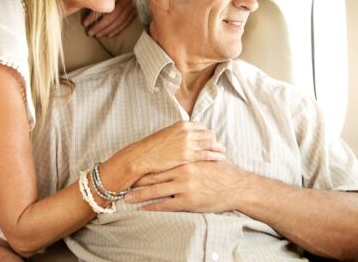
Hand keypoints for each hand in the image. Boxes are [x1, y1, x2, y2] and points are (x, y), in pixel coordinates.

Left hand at [83, 0, 136, 37]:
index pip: (104, 7)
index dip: (94, 16)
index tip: (85, 23)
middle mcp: (126, 2)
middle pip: (111, 17)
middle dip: (100, 26)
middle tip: (90, 33)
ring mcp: (133, 8)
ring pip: (119, 22)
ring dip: (107, 30)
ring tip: (98, 35)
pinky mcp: (136, 12)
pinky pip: (126, 23)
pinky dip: (117, 30)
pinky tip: (110, 35)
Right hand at [113, 121, 226, 178]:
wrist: (141, 157)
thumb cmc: (151, 148)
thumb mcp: (166, 135)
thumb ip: (178, 135)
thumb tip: (186, 138)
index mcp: (182, 125)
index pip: (202, 126)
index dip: (206, 134)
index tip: (210, 139)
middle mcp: (187, 132)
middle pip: (209, 134)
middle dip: (214, 140)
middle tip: (218, 147)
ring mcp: (188, 143)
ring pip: (211, 143)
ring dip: (218, 148)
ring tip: (223, 153)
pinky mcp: (188, 156)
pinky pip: (207, 154)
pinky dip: (216, 156)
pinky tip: (221, 159)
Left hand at [124, 161, 248, 212]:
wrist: (235, 186)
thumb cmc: (222, 172)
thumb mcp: (207, 157)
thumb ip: (193, 153)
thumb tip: (185, 147)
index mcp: (185, 160)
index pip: (160, 163)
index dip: (145, 167)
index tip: (132, 169)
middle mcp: (182, 172)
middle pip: (154, 176)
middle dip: (137, 180)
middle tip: (122, 183)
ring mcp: (184, 187)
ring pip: (156, 191)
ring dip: (139, 195)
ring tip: (126, 198)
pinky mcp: (187, 201)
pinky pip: (165, 205)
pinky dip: (152, 207)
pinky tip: (143, 209)